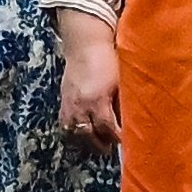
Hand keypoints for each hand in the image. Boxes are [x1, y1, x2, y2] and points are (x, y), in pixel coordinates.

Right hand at [56, 17, 123, 147]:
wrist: (85, 45)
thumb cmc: (108, 61)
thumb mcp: (120, 81)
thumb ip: (122, 103)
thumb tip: (129, 122)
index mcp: (97, 99)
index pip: (107, 128)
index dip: (117, 138)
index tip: (126, 143)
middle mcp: (80, 106)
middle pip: (89, 136)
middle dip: (102, 144)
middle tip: (112, 146)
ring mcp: (69, 106)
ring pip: (75, 135)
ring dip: (87, 142)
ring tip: (99, 144)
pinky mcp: (62, 104)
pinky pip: (65, 127)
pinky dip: (75, 135)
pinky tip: (84, 135)